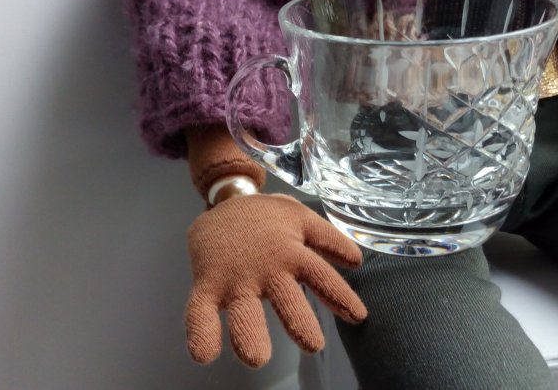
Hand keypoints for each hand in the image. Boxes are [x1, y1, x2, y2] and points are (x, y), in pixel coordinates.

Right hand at [184, 194, 366, 366]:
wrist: (225, 199)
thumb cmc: (268, 218)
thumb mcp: (301, 219)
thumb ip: (328, 240)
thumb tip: (357, 262)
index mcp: (291, 252)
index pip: (320, 276)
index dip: (340, 295)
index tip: (358, 317)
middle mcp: (266, 268)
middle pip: (285, 297)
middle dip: (298, 321)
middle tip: (312, 344)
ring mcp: (235, 278)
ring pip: (243, 310)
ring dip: (248, 333)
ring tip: (256, 358)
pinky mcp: (207, 283)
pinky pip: (199, 310)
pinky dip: (200, 331)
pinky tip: (204, 355)